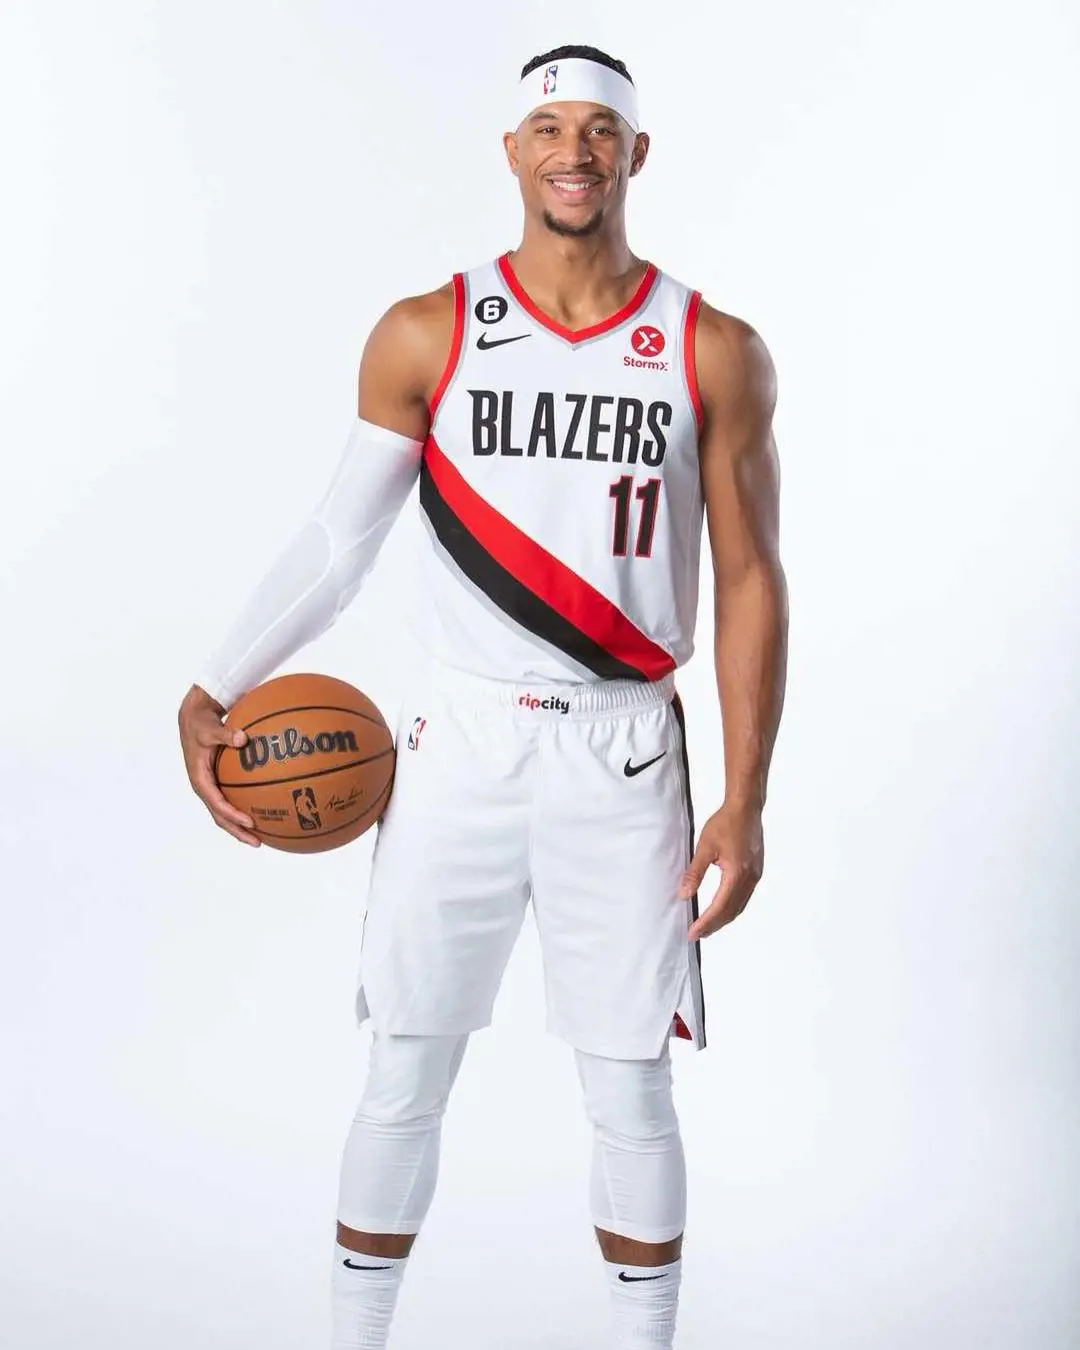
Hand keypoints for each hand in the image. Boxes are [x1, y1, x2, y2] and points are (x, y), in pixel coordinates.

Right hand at [178, 685, 260, 846]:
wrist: (192, 719)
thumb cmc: (201, 724)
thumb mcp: (210, 728)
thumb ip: (226, 734)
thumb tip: (243, 738)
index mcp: (200, 779)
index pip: (216, 804)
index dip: (232, 815)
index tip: (250, 822)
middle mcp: (204, 787)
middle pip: (220, 817)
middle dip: (238, 831)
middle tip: (258, 842)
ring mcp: (210, 787)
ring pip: (224, 813)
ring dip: (240, 827)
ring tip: (261, 837)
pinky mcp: (217, 783)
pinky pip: (230, 801)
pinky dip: (243, 810)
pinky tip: (262, 812)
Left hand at [678, 800, 763, 938]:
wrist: (746, 808)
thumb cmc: (726, 823)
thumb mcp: (704, 847)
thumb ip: (695, 873)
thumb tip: (684, 894)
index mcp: (737, 874)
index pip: (719, 907)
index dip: (706, 922)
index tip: (693, 933)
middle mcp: (749, 879)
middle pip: (731, 912)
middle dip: (714, 925)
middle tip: (697, 934)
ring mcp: (755, 876)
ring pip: (739, 907)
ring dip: (723, 919)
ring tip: (707, 927)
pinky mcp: (756, 872)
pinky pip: (744, 898)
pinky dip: (732, 908)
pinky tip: (722, 909)